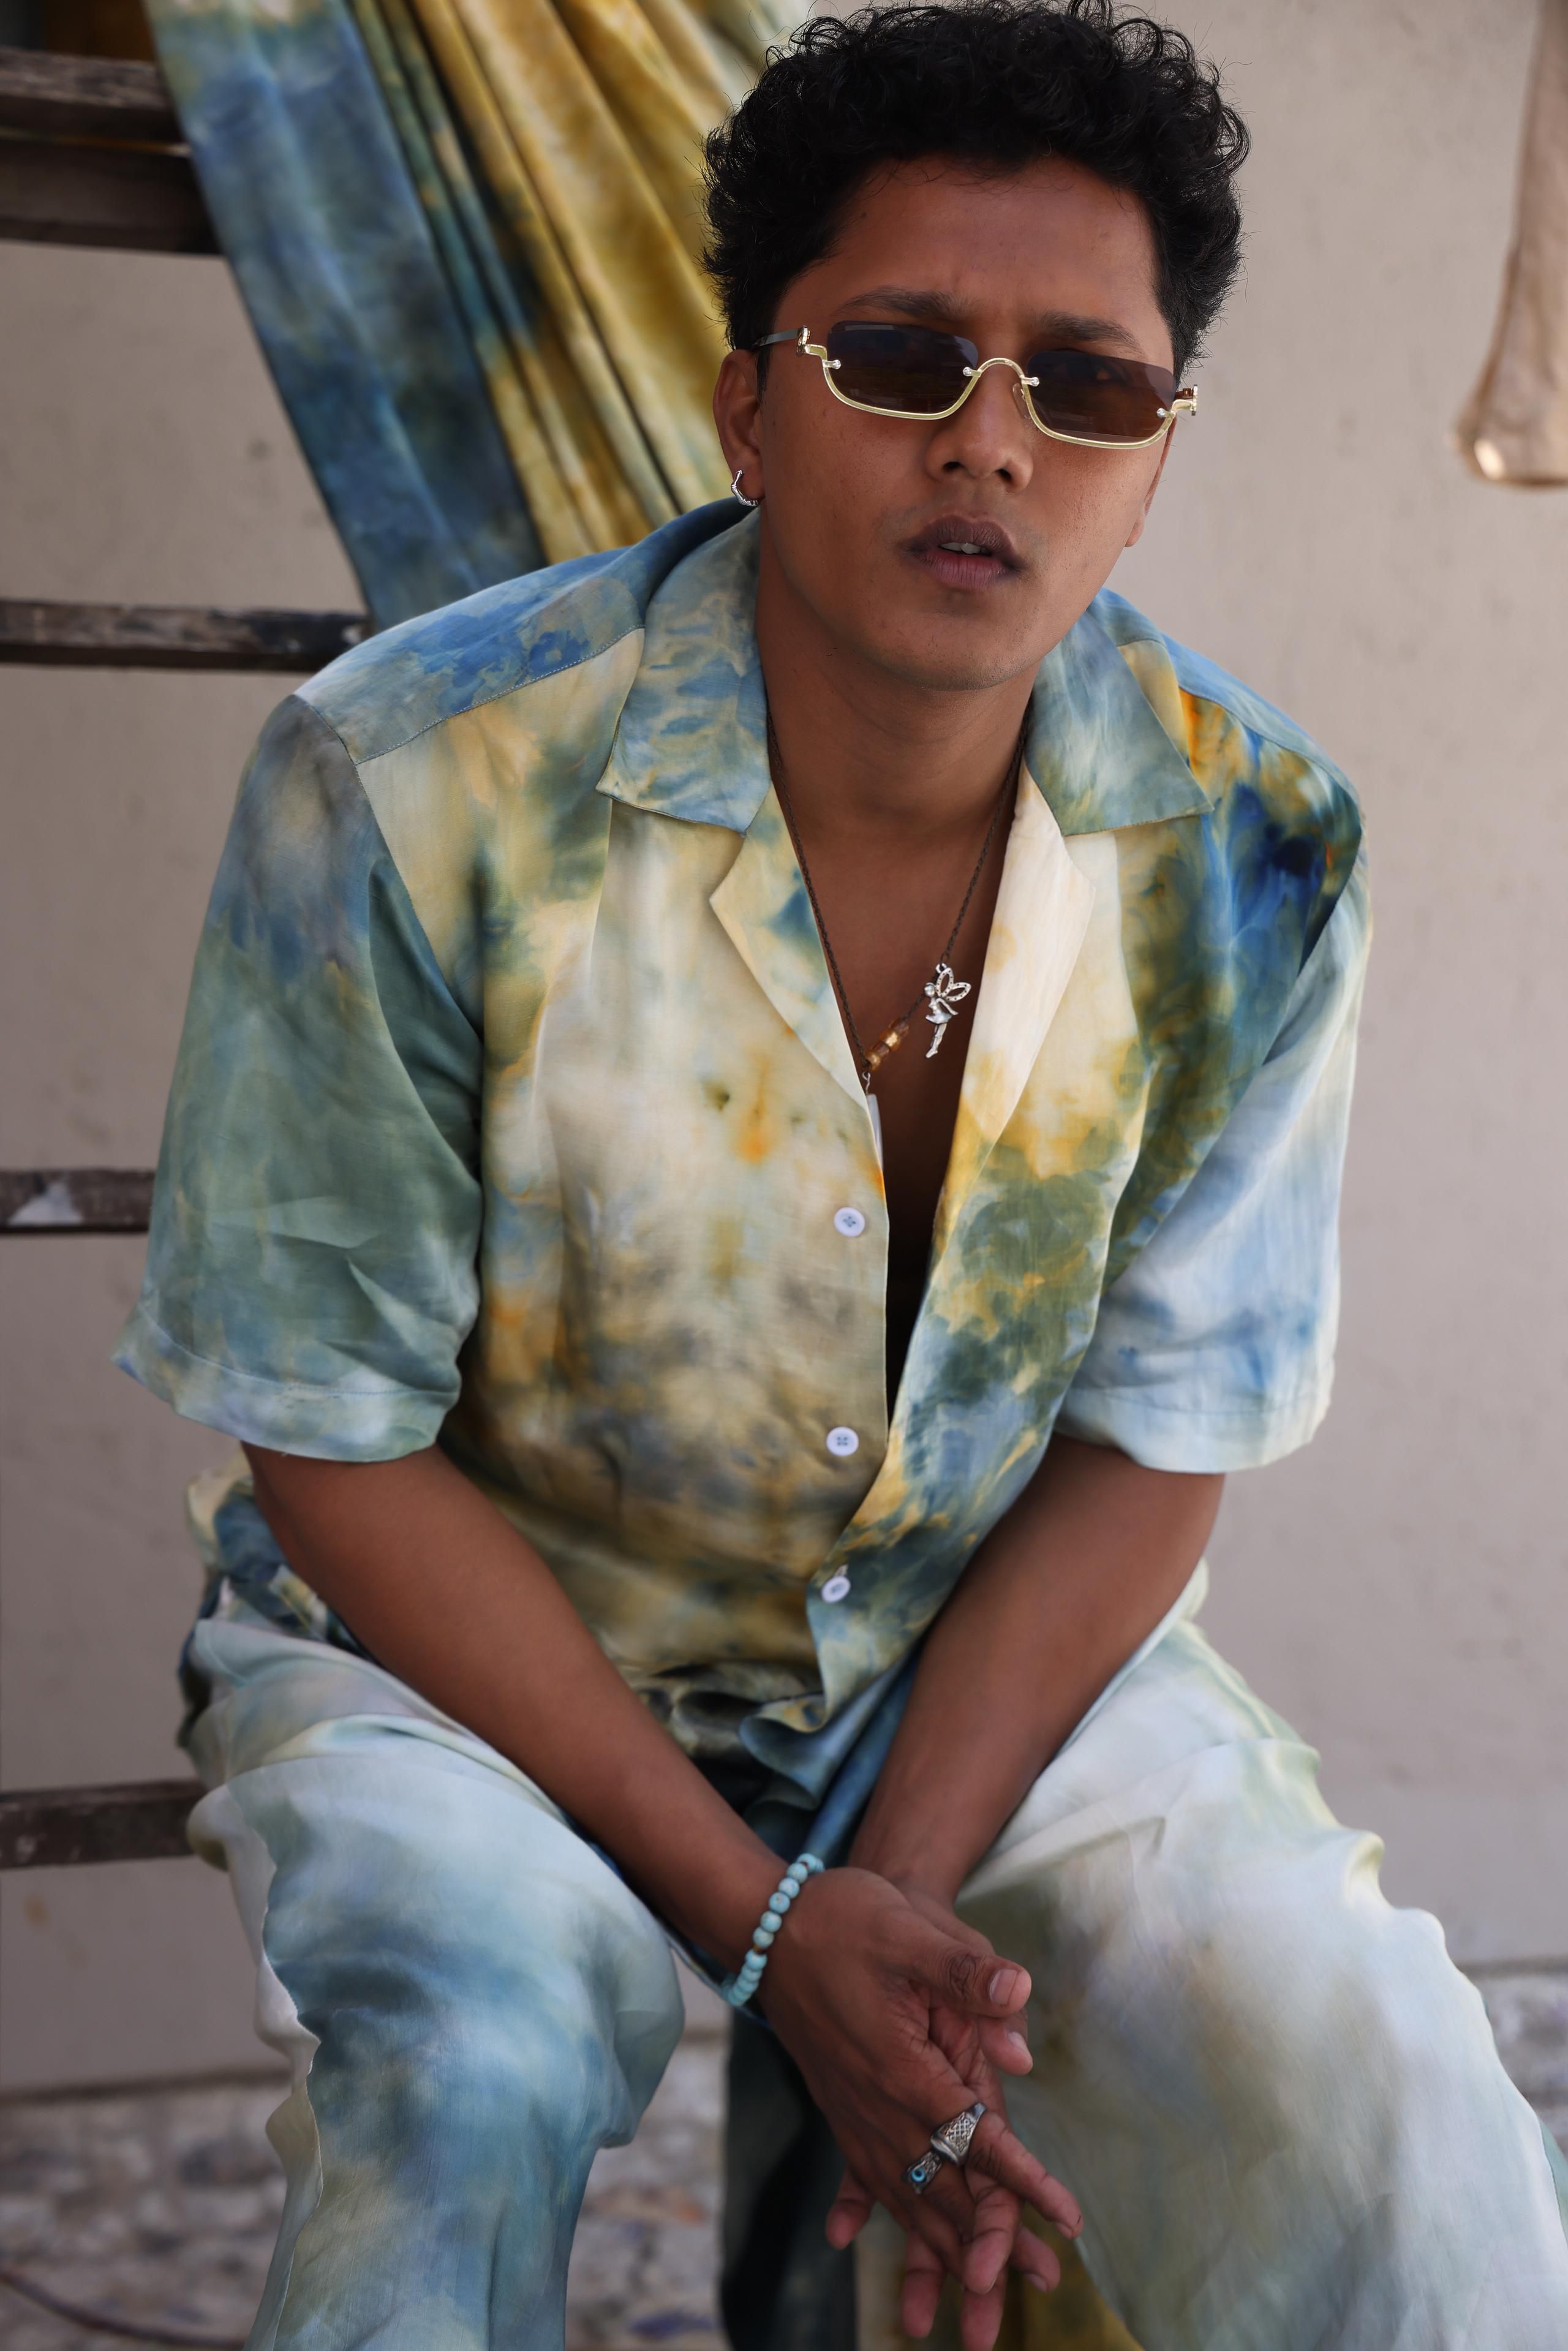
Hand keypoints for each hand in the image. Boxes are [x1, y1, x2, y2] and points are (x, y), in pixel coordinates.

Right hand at [758, 1868, 1080, 2306]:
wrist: (771, 1924)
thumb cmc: (848, 1921)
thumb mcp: (910, 1930)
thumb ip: (965, 1971)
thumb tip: (1019, 1998)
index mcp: (904, 2069)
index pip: (977, 2138)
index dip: (1024, 2181)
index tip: (1066, 2223)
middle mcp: (877, 2104)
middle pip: (943, 2189)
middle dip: (992, 2243)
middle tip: (1041, 2284)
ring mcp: (853, 2110)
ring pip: (903, 2195)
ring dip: (938, 2251)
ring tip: (970, 2301)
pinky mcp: (838, 2104)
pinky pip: (860, 2173)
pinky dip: (864, 2211)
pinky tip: (845, 2238)